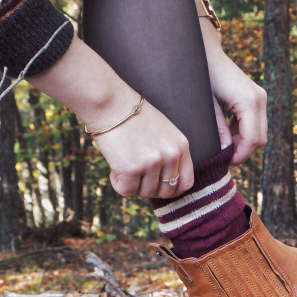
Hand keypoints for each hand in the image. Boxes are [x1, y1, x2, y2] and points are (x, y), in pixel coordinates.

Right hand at [27, 37, 193, 198]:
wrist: (109, 103)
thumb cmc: (132, 116)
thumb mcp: (163, 132)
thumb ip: (169, 153)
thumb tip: (165, 182)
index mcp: (181, 146)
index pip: (187, 182)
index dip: (173, 190)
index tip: (160, 189)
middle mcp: (171, 155)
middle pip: (167, 191)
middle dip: (151, 190)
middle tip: (137, 179)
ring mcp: (153, 162)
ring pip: (146, 192)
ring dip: (134, 186)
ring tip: (123, 170)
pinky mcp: (132, 168)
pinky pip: (127, 191)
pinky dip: (119, 185)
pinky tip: (114, 172)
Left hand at [208, 52, 267, 166]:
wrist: (204, 51)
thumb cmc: (200, 76)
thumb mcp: (206, 106)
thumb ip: (218, 130)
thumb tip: (225, 153)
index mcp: (248, 101)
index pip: (252, 139)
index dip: (240, 155)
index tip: (224, 163)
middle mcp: (259, 99)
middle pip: (260, 139)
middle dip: (243, 152)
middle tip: (223, 159)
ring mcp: (260, 97)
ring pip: (260, 133)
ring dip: (244, 143)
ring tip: (223, 147)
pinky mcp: (257, 97)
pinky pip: (256, 123)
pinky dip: (244, 133)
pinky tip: (227, 133)